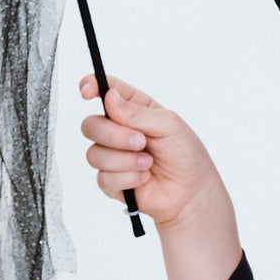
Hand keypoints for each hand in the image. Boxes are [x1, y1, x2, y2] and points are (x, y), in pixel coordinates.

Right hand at [77, 73, 224, 229]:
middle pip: (90, 125)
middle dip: (114, 135)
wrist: (191, 192)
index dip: (90, 86)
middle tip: (141, 142)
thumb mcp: (168, 125)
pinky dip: (127, 178)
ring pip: (94, 154)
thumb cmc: (185, 154)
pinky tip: (144, 178)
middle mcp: (118, 130)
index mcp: (132, 108)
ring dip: (124, 160)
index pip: (103, 90)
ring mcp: (112, 156)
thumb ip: (136, 112)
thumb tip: (109, 97)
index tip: (87, 93)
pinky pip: (103, 177)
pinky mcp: (111, 181)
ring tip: (149, 163)